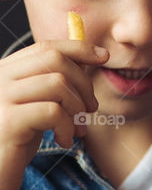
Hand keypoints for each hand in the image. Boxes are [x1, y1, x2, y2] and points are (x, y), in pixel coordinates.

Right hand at [0, 38, 106, 189]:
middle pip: (54, 60)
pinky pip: (52, 111)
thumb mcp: (36, 107)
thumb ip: (53, 85)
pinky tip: (64, 141)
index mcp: (6, 71)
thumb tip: (87, 61)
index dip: (78, 48)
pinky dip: (67, 126)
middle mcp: (0, 79)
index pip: (45, 47)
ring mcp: (1, 98)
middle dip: (83, 83)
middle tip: (90, 110)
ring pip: (57, 83)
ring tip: (78, 130)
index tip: (103, 56)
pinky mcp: (9, 122)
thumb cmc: (16, 142)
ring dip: (78, 108)